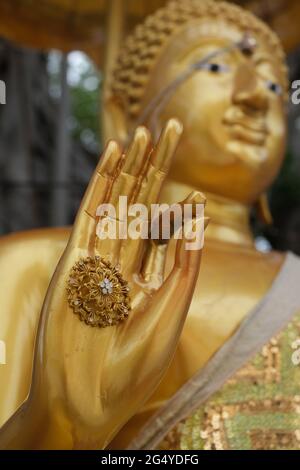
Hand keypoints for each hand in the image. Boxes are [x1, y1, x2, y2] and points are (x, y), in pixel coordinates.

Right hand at [0, 119, 205, 448]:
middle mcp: (124, 262)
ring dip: (132, 166)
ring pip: (118, 200)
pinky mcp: (75, 257)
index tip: (192, 181)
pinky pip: (90, 212)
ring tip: (144, 133)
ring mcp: (98, 257)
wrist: (88, 397)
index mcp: (148, 278)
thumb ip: (183, 262)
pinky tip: (114, 156)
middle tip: (169, 129)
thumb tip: (193, 216)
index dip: (179, 201)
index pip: (165, 229)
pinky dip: (102, 182)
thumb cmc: (133, 367)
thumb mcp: (170, 311)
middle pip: (144, 204)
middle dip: (157, 168)